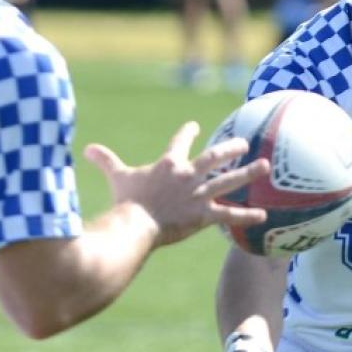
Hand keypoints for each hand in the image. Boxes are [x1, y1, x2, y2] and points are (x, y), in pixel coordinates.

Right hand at [83, 121, 268, 247]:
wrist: (135, 225)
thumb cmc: (126, 201)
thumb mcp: (117, 176)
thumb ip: (105, 160)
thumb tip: (86, 148)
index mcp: (170, 163)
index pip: (181, 141)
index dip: (188, 132)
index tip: (194, 126)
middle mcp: (188, 175)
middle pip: (215, 157)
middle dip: (231, 149)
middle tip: (244, 144)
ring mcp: (198, 195)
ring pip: (229, 181)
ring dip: (248, 173)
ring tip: (265, 166)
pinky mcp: (203, 216)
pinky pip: (229, 215)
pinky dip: (246, 215)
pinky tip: (263, 215)